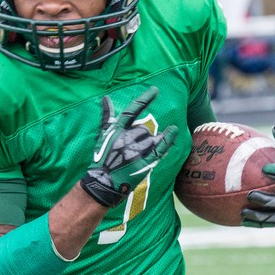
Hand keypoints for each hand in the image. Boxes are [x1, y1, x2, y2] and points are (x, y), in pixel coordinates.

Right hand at [79, 87, 177, 207]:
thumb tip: (106, 98)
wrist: (103, 184)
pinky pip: (160, 147)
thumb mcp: (102, 137)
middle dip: (141, 136)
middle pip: (143, 129)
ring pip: (152, 138)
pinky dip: (168, 138)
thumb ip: (107, 117)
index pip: (132, 111)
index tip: (155, 90)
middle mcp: (127, 139)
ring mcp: (136, 152)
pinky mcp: (144, 163)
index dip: (144, 100)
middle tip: (131, 149)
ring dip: (150, 142)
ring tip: (140, 152)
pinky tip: (174, 131)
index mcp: (116, 132)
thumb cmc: (101, 159)